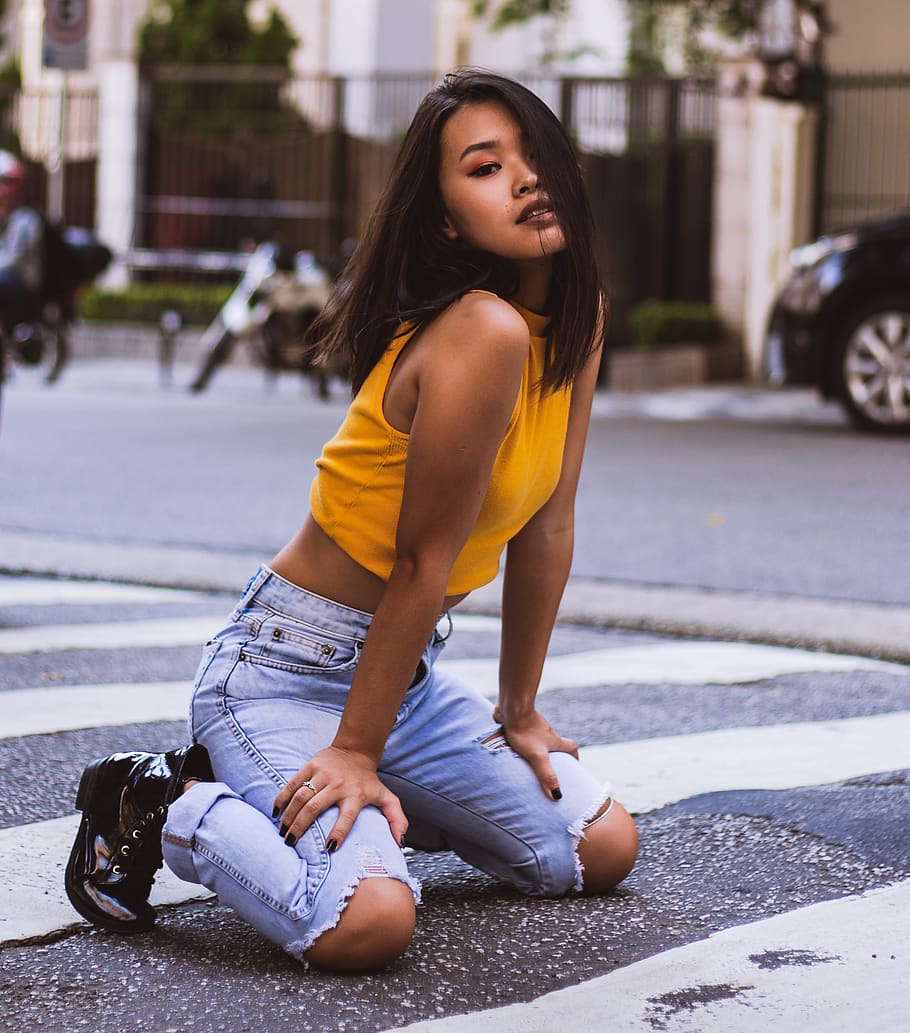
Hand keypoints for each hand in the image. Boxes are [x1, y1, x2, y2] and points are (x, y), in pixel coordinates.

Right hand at [272, 745, 406, 851]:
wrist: (356, 750)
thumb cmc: (368, 781)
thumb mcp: (386, 798)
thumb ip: (396, 819)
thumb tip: (400, 842)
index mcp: (356, 795)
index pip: (347, 816)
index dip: (338, 832)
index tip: (328, 848)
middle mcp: (338, 785)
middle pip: (314, 808)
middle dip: (300, 827)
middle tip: (291, 843)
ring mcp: (322, 774)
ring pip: (301, 797)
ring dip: (289, 816)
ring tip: (283, 833)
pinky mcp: (311, 765)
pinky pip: (293, 783)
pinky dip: (282, 798)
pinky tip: (276, 812)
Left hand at [492, 705, 578, 800]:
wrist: (511, 708)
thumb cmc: (525, 732)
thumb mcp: (537, 756)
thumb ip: (546, 775)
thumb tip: (557, 796)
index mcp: (554, 740)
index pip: (571, 747)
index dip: (574, 756)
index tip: (573, 766)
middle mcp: (546, 733)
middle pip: (555, 744)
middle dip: (554, 756)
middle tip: (549, 770)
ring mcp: (532, 727)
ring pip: (538, 740)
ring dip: (537, 750)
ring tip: (529, 765)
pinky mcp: (519, 724)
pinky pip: (524, 735)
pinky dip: (522, 744)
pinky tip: (512, 751)